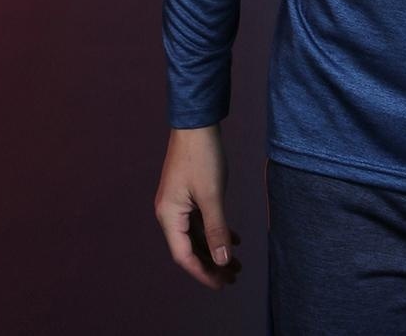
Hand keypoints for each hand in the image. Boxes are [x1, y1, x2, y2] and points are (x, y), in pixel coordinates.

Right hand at [155, 125, 242, 289]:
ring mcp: (178, 204)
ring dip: (215, 249)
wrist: (197, 122)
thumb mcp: (211, 195)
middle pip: (190, 248)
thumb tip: (223, 261)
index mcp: (168, 216)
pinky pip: (200, 221)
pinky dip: (215, 231)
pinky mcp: (187, 195)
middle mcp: (169, 213)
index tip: (223, 283)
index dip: (203, 272)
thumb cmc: (201, 156)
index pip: (184, 255)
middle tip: (234, 277)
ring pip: (196, 236)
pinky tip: (234, 238)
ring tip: (237, 263)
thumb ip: (216, 230)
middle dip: (212, 264)